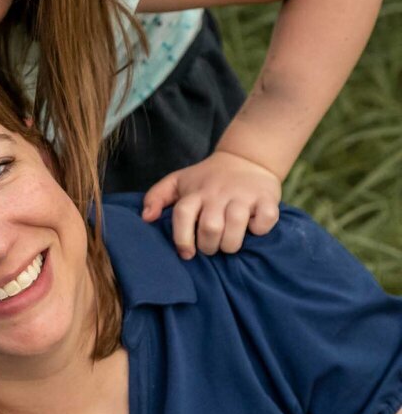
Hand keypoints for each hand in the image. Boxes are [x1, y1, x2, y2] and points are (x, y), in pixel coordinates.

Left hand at [141, 149, 281, 258]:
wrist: (246, 159)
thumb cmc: (207, 178)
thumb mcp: (177, 182)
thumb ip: (156, 197)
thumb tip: (146, 218)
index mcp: (195, 192)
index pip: (183, 214)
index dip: (182, 238)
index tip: (186, 253)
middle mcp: (218, 193)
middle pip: (210, 227)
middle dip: (209, 246)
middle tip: (210, 248)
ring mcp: (243, 195)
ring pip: (236, 225)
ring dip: (231, 244)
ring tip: (228, 244)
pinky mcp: (267, 198)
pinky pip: (265, 220)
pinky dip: (260, 230)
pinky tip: (253, 229)